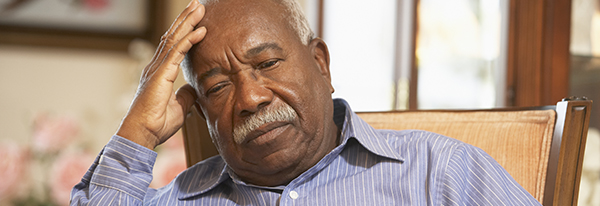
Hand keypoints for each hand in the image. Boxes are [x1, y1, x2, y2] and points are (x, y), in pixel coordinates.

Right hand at [116, 0, 205, 149]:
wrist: (142, 135)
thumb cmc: (156, 125)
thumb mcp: (179, 108)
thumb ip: (185, 96)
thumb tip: (193, 89)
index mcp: (159, 73)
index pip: (173, 46)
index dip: (184, 31)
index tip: (196, 20)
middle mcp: (156, 67)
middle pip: (172, 36)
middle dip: (185, 19)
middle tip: (197, 4)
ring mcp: (157, 69)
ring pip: (174, 39)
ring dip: (188, 22)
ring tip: (198, 8)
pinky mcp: (160, 75)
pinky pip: (177, 52)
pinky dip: (189, 39)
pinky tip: (200, 30)